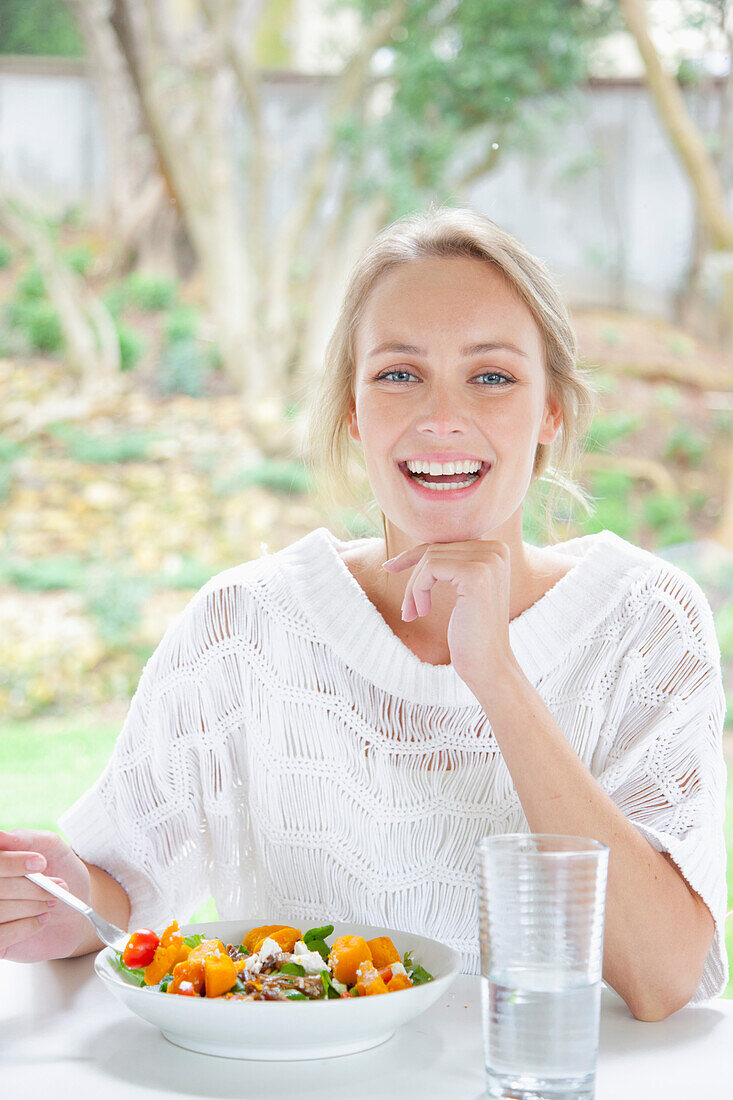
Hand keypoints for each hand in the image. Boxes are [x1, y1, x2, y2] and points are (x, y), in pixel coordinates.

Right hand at [0, 829, 91, 961]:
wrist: (75, 912)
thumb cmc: (62, 874)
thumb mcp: (53, 849)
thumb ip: (28, 839)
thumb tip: (2, 836)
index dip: (12, 862)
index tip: (40, 863)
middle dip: (31, 887)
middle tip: (57, 886)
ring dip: (32, 906)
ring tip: (51, 902)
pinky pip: (1, 935)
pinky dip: (26, 927)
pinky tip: (41, 920)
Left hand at [382, 540, 515, 691]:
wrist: (487, 664)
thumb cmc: (471, 631)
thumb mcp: (462, 589)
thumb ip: (452, 562)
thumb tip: (421, 544)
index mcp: (497, 549)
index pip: (445, 542)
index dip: (415, 556)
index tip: (390, 567)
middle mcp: (497, 549)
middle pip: (435, 549)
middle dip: (413, 578)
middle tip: (408, 610)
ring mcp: (488, 560)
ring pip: (429, 558)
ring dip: (413, 588)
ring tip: (412, 613)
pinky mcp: (475, 573)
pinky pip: (430, 568)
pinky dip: (417, 590)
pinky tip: (422, 612)